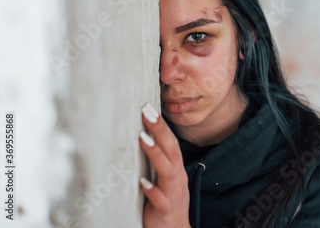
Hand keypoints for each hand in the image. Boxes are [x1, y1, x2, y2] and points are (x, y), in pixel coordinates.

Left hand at [139, 102, 190, 227]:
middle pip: (171, 150)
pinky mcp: (165, 212)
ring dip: (156, 154)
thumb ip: (158, 162)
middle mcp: (177, 178)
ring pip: (168, 171)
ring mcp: (173, 194)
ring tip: (142, 138)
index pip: (171, 143)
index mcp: (176, 169)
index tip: (148, 107)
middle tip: (147, 111)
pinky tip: (142, 182)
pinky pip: (161, 201)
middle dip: (160, 130)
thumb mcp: (165, 179)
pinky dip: (153, 191)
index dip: (161, 125)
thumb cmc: (167, 204)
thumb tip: (143, 138)